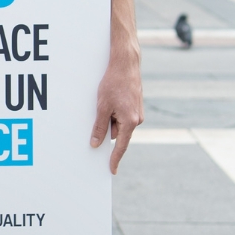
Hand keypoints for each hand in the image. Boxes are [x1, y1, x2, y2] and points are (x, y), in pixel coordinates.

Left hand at [90, 48, 143, 174]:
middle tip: (101, 110)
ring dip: (110, 116)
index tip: (111, 170)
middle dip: (107, 127)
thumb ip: (100, 127)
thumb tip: (96, 144)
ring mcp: (138, 112)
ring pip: (119, 123)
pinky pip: (122, 115)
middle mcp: (137, 119)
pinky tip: (111, 97)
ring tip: (106, 99)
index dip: (115, 159)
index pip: (120, 146)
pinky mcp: (136, 106)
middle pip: (117, 132)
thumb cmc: (113, 84)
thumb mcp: (102, 106)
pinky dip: (114, 111)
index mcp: (129, 122)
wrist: (126, 65)